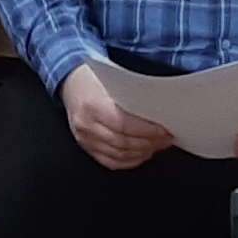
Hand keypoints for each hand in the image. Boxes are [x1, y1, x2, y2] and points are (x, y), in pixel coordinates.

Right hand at [60, 64, 175, 171]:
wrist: (70, 81)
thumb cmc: (93, 77)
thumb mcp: (112, 78)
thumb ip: (132, 94)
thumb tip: (159, 108)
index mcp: (92, 105)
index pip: (124, 124)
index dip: (147, 131)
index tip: (164, 130)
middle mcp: (86, 124)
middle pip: (124, 142)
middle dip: (150, 142)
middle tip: (166, 138)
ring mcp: (84, 138)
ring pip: (120, 154)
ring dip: (143, 152)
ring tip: (158, 144)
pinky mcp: (87, 147)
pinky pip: (112, 161)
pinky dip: (130, 160)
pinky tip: (142, 152)